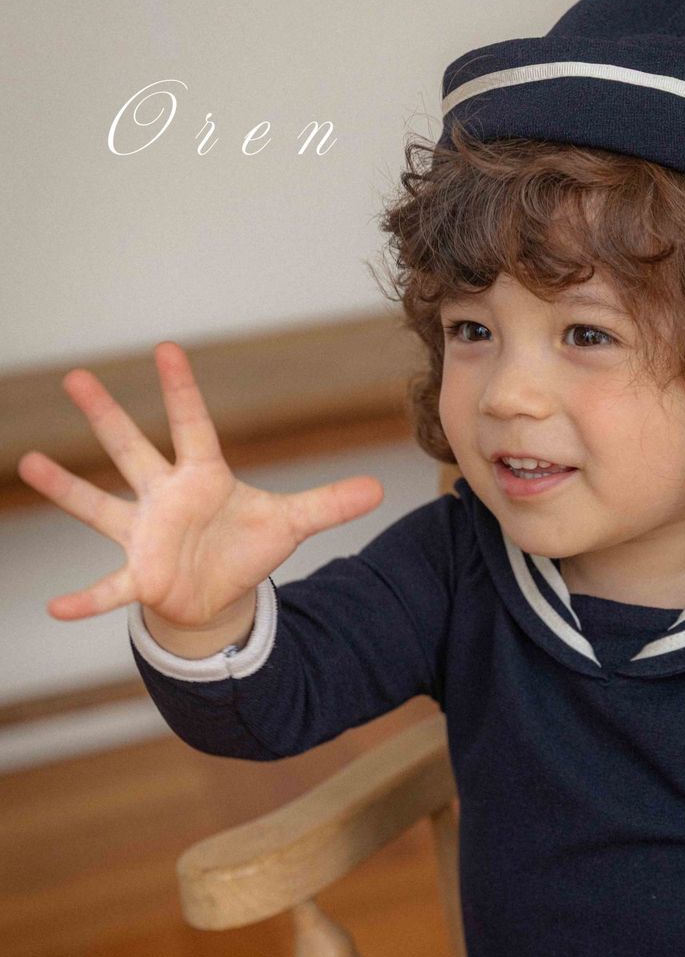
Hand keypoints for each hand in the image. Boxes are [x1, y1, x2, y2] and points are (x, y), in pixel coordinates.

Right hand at [17, 340, 384, 626]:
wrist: (215, 595)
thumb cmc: (243, 548)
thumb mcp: (289, 524)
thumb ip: (328, 504)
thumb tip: (378, 487)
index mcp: (202, 477)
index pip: (192, 424)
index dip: (181, 389)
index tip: (165, 348)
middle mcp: (165, 497)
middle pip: (132, 450)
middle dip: (106, 416)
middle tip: (77, 375)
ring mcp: (146, 534)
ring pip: (101, 505)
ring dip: (67, 487)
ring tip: (28, 461)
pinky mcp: (140, 576)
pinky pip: (108, 588)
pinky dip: (85, 600)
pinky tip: (55, 608)